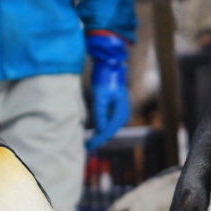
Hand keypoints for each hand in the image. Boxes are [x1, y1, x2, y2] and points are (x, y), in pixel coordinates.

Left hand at [84, 31, 130, 149]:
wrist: (110, 63)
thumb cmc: (105, 78)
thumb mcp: (100, 96)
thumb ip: (100, 114)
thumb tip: (100, 130)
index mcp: (121, 111)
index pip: (109, 130)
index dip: (99, 139)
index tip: (88, 146)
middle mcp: (123, 111)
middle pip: (111, 130)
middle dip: (101, 138)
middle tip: (87, 146)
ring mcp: (120, 108)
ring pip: (111, 126)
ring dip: (101, 133)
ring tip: (90, 139)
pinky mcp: (115, 104)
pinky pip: (109, 119)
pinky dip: (102, 125)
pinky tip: (95, 128)